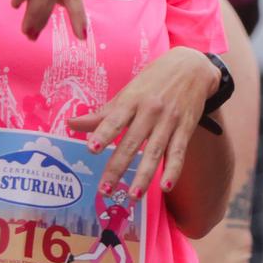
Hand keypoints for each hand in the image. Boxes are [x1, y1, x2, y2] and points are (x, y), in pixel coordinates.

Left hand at [67, 47, 218, 197]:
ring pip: (155, 152)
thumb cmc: (153, 80)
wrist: (191, 66)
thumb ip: (102, 113)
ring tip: (133, 196)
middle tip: (105, 189)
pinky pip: (179, 152)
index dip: (104, 134)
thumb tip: (70, 124)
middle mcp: (150, 111)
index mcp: (132, 100)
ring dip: (144, 175)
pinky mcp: (185, 128)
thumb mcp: (128, 92)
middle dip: (118, 167)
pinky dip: (174, 170)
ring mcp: (169, 121)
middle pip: (132, 142)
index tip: (92, 149)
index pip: (115, 119)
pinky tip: (166, 186)